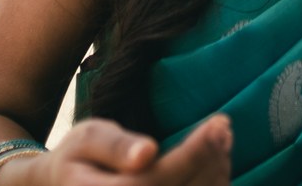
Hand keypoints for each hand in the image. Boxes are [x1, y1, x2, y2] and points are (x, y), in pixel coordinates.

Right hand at [12, 114, 232, 184]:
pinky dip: (211, 183)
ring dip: (215, 172)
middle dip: (208, 160)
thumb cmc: (78, 157)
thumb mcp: (86, 139)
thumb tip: (148, 152)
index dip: (190, 155)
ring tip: (222, 137)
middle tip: (223, 126)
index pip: (152, 183)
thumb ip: (114, 147)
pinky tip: (215, 159)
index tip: (217, 122)